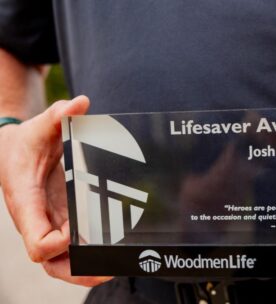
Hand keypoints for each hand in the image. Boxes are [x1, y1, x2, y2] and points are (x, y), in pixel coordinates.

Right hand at [0, 96, 110, 285]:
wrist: (16, 150)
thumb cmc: (26, 142)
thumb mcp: (40, 126)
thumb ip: (57, 115)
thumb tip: (81, 102)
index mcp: (26, 203)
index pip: (37, 242)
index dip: (57, 245)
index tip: (77, 233)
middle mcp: (37, 220)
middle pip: (51, 262)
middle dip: (77, 269)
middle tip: (109, 267)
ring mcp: (48, 223)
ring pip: (60, 261)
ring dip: (84, 268)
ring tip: (115, 265)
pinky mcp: (59, 221)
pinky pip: (69, 247)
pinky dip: (85, 254)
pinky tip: (108, 251)